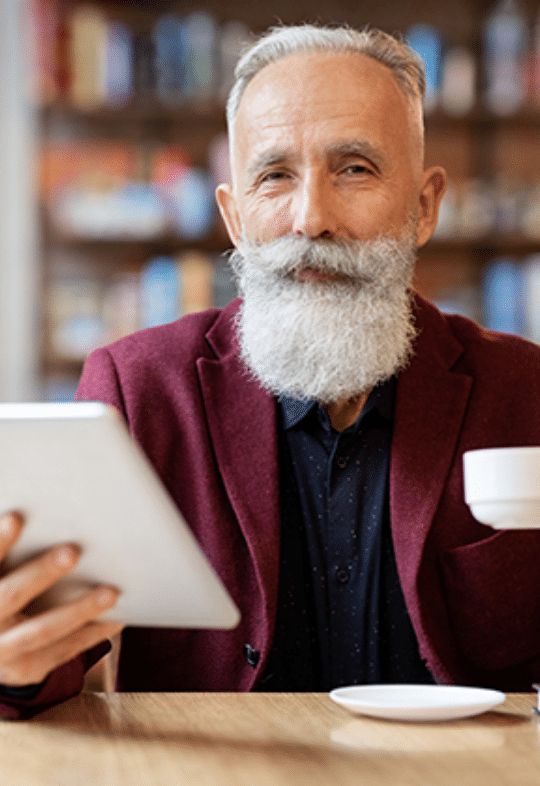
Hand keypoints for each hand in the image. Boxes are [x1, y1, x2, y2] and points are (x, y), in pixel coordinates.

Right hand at [0, 511, 122, 687]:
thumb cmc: (1, 588)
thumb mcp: (0, 572)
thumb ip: (9, 553)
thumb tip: (31, 515)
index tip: (16, 517)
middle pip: (10, 596)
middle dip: (41, 573)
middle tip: (72, 551)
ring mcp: (4, 651)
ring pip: (43, 630)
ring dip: (79, 610)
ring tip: (111, 592)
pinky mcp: (27, 669)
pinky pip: (64, 650)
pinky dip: (93, 633)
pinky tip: (118, 617)